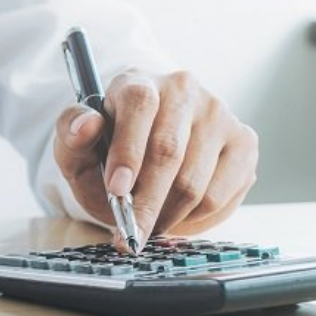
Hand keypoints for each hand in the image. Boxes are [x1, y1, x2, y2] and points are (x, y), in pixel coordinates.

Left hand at [52, 71, 258, 248]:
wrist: (147, 155)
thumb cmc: (109, 151)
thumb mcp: (78, 148)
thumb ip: (71, 135)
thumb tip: (86, 124)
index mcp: (139, 82)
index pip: (139, 105)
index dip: (128, 151)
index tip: (116, 191)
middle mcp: (184, 89)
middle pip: (169, 151)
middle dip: (145, 202)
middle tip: (130, 234)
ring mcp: (219, 114)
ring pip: (195, 181)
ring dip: (168, 216)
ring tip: (150, 224)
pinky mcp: (244, 142)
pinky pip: (221, 195)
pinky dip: (196, 219)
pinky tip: (177, 216)